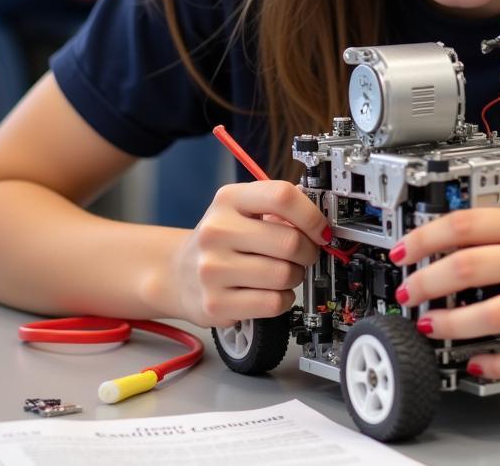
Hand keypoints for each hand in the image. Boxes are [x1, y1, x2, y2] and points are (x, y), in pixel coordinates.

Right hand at [170, 180, 330, 327]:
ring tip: (283, 272)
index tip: (321, 229)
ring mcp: (212, 269)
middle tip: (303, 254)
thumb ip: (279, 208)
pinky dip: (283, 299)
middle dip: (308, 251)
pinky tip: (272, 291)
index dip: (311, 215)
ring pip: (284, 275)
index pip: (282, 196)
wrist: (177, 273)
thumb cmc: (221, 240)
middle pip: (289, 241)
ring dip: (296, 276)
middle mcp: (216, 231)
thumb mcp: (242, 210)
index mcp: (228, 200)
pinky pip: (273, 303)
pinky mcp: (215, 304)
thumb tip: (321, 216)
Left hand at [393, 208, 499, 380]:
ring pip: (490, 314)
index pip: (465, 224)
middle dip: (427, 283)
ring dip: (450, 324)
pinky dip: (494, 363)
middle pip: (469, 267)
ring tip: (430, 326)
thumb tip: (436, 241)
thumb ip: (493, 230)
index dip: (425, 238)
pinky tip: (475, 361)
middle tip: (407, 293)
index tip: (402, 252)